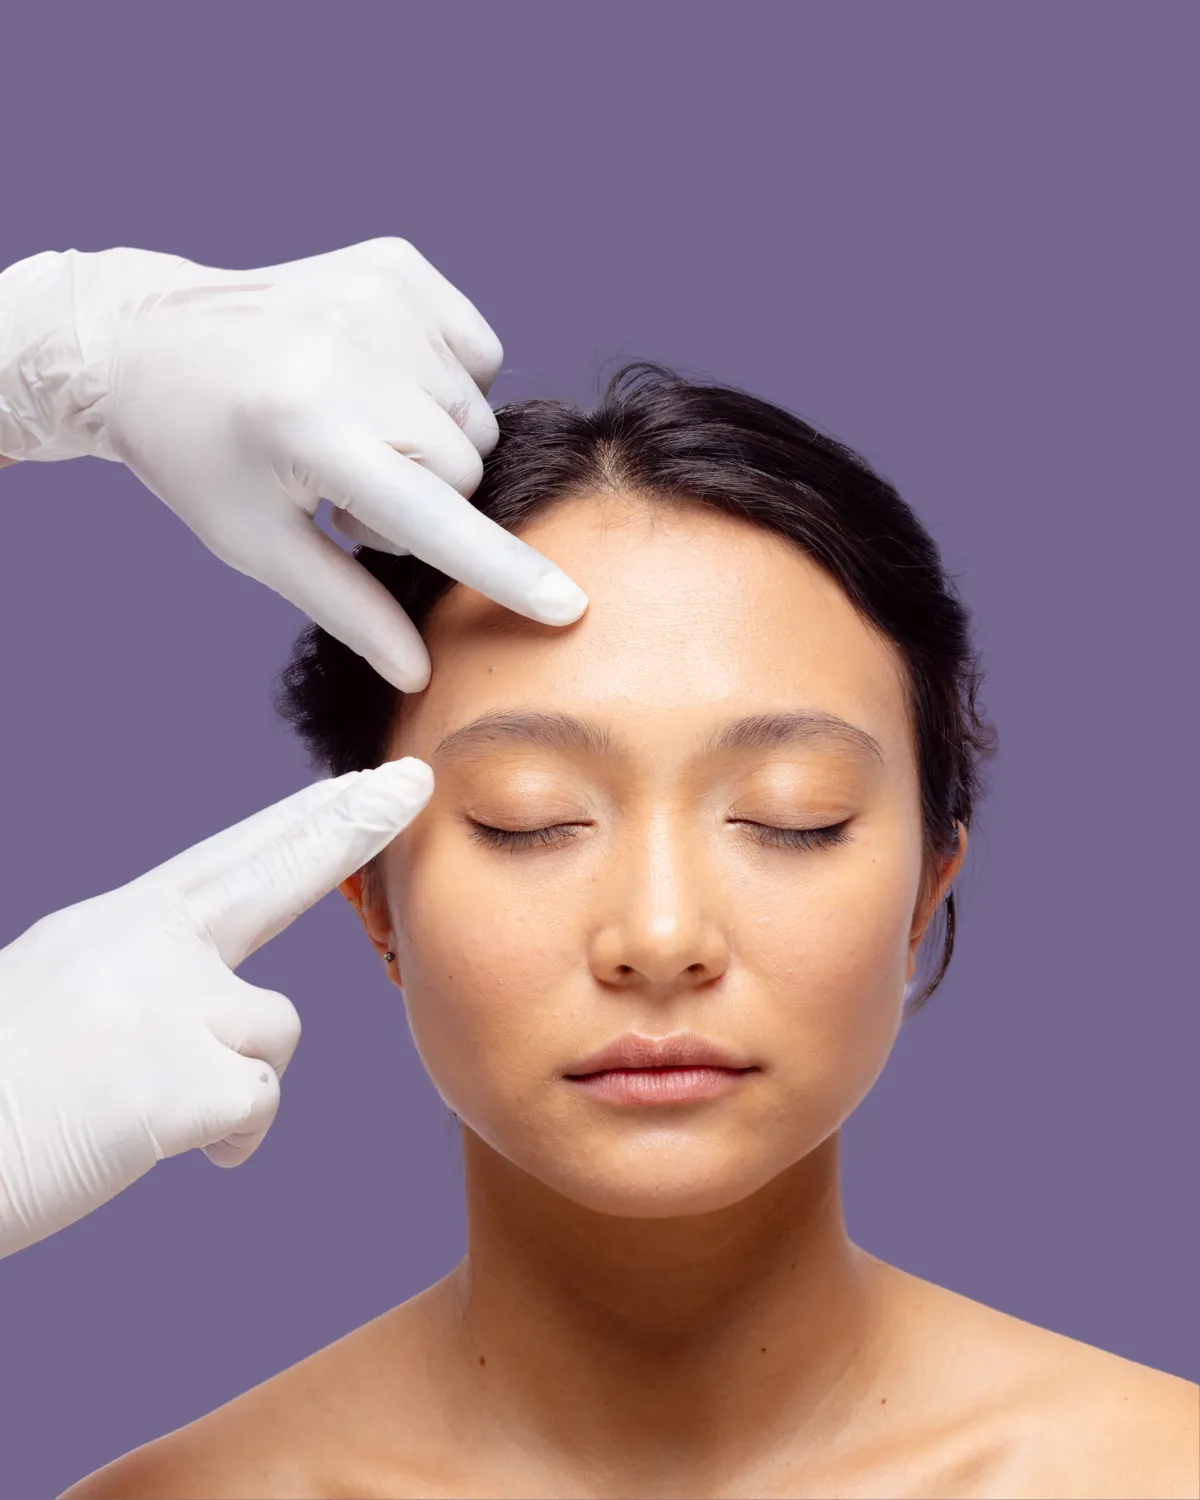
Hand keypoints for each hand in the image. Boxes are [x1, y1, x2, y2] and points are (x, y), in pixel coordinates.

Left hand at [0, 240, 586, 688]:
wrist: (150, 340)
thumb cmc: (201, 458)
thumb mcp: (259, 547)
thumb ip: (348, 609)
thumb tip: (419, 676)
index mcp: (311, 430)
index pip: (435, 518)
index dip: (504, 571)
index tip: (569, 605)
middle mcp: (351, 354)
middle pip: (466, 470)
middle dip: (426, 498)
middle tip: (351, 491)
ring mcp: (380, 300)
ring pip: (477, 417)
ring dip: (433, 441)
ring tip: (360, 433)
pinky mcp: (398, 267)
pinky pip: (480, 353)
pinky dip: (447, 381)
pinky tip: (383, 382)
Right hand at [0, 758, 432, 1259]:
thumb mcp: (61, 989)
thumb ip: (145, 968)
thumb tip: (215, 984)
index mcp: (116, 923)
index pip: (230, 858)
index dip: (302, 821)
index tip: (361, 784)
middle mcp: (148, 947)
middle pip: (278, 873)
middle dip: (354, 824)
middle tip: (409, 782)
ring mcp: (169, 1007)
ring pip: (278, 1029)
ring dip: (242, 1074)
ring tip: (153, 1107)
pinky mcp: (182, 1083)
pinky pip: (259, 1105)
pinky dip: (232, 1139)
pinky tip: (172, 1146)